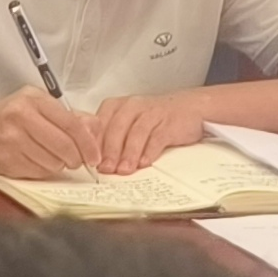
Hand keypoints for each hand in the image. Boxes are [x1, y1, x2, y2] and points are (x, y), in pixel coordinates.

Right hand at [0, 88, 93, 179]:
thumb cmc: (10, 117)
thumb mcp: (39, 105)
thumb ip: (70, 116)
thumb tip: (95, 130)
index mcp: (34, 100)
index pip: (71, 124)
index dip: (88, 144)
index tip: (94, 156)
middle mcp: (21, 116)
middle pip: (64, 146)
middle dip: (76, 159)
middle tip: (77, 161)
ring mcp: (12, 139)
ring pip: (52, 162)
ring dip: (58, 165)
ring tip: (51, 157)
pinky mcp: (6, 158)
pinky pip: (37, 172)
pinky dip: (43, 171)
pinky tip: (36, 161)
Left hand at [86, 90, 208, 174]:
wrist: (187, 107)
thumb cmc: (152, 118)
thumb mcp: (127, 122)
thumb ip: (110, 135)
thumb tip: (94, 158)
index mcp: (116, 106)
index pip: (99, 124)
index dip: (93, 143)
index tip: (89, 161)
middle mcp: (131, 106)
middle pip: (116, 129)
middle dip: (110, 151)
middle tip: (106, 169)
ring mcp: (151, 113)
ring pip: (136, 133)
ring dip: (128, 154)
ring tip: (124, 170)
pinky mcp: (168, 122)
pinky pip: (156, 137)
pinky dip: (149, 151)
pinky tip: (144, 163)